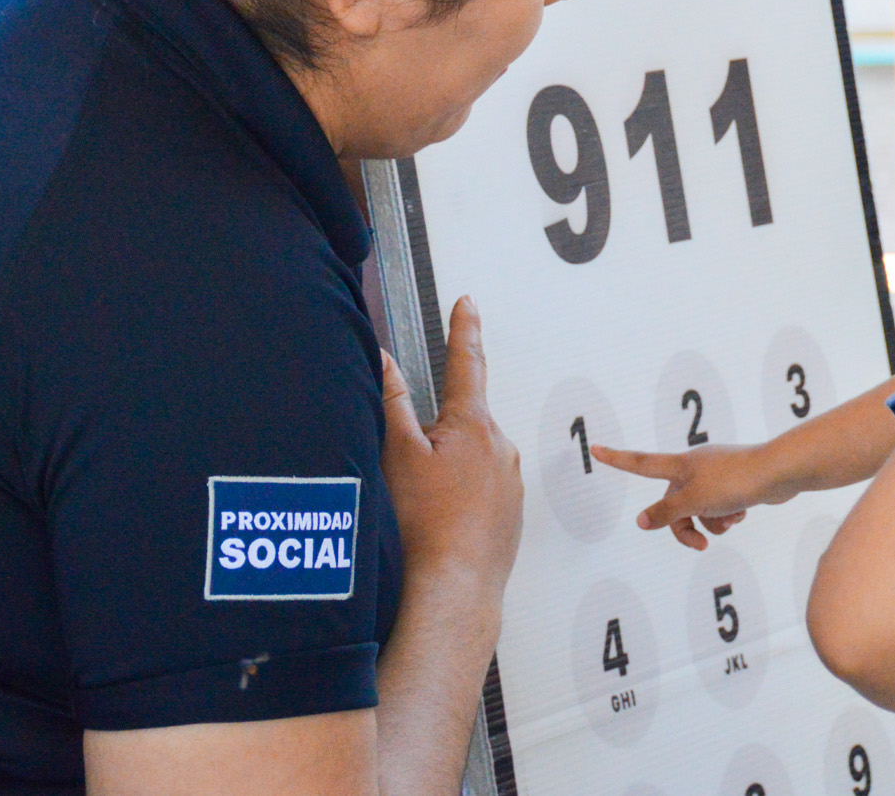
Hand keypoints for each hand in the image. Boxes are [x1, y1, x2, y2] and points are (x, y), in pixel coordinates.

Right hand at [381, 297, 522, 601]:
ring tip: (421, 510)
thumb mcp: (396, 454)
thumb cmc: (423, 527)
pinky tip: (438, 525)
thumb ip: (391, 401)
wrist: (452, 591)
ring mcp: (510, 482)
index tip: (467, 304)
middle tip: (408, 477)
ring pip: (469, 461)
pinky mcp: (511, 514)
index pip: (466, 363)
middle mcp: (501, 448)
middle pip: (460, 424)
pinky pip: (479, 492)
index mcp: (474, 425)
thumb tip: (383, 358)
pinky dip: (458, 500)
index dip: (463, 330)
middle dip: (433, 438)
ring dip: (445, 473)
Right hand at [590, 442, 792, 549]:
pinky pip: (720, 506)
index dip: (616, 459)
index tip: (595, 449)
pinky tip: (743, 513)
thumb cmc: (735, 482)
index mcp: (680, 465)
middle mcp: (695, 466)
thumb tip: (641, 522)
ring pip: (700, 508)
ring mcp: (715, 474)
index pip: (640, 463)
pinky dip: (728, 516)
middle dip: (686, 525)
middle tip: (700, 544)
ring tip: (730, 520)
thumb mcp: (694, 502)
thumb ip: (666, 513)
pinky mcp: (734, 483)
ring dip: (711, 523)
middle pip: (674, 503)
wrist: (779, 473)